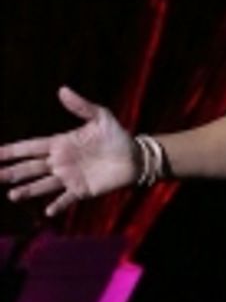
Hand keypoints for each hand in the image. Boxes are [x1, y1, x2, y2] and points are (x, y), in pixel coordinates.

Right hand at [0, 87, 136, 213]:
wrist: (136, 157)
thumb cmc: (117, 136)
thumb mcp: (100, 117)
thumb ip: (81, 106)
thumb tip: (62, 89)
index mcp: (60, 143)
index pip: (30, 147)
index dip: (13, 150)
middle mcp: (60, 161)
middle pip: (31, 167)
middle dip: (13, 172)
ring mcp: (70, 177)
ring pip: (43, 184)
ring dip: (28, 190)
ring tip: (12, 195)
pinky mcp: (83, 190)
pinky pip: (67, 199)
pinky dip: (58, 205)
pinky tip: (47, 211)